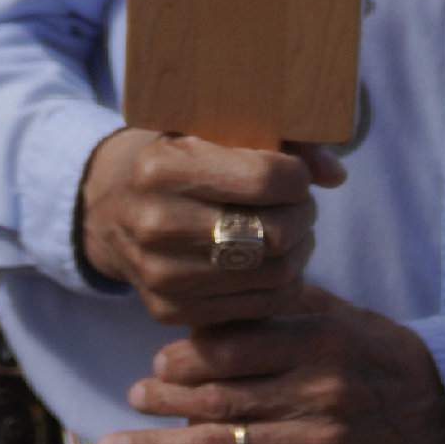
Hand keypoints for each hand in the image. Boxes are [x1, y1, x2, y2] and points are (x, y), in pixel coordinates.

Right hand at [78, 127, 347, 326]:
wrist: (108, 209)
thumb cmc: (175, 160)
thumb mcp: (210, 130)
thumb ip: (280, 142)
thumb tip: (336, 175)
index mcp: (162, 168)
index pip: (265, 180)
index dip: (297, 178)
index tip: (294, 175)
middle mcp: (156, 225)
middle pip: (273, 233)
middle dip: (303, 215)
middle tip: (298, 205)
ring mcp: (160, 275)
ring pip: (273, 274)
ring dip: (298, 250)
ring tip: (289, 230)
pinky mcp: (169, 312)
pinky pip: (259, 306)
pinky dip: (281, 283)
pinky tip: (272, 260)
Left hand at [95, 292, 444, 443]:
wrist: (433, 403)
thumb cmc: (371, 349)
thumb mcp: (334, 311)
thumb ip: (277, 305)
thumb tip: (207, 305)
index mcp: (317, 342)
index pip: (234, 349)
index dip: (188, 358)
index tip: (161, 361)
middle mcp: (315, 394)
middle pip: (221, 400)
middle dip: (166, 400)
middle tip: (136, 395)